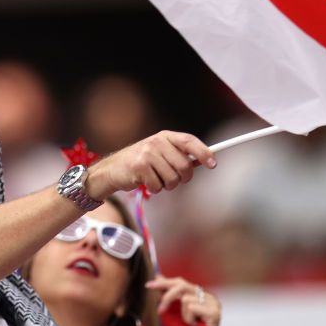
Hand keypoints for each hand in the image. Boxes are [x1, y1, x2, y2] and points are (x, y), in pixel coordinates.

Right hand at [86, 131, 215, 198]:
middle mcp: (157, 142)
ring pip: (173, 179)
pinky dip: (154, 189)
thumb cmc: (140, 163)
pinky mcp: (139, 167)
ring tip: (156, 180)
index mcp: (165, 136)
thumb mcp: (159, 153)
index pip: (189, 141)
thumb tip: (203, 161)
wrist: (112, 169)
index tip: (213, 164)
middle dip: (183, 179)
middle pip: (185, 166)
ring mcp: (147, 153)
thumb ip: (179, 155)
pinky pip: (158, 186)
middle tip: (174, 180)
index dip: (204, 152)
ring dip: (167, 185)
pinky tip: (145, 182)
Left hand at [147, 275, 220, 325]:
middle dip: (167, 296)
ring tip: (191, 325)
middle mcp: (208, 296)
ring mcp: (213, 303)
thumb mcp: (177, 312)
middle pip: (182, 285)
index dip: (164, 282)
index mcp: (201, 294)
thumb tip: (158, 277)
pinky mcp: (214, 311)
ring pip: (185, 299)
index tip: (149, 285)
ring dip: (183, 315)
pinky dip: (189, 319)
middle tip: (159, 309)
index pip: (180, 282)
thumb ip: (170, 295)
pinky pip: (191, 308)